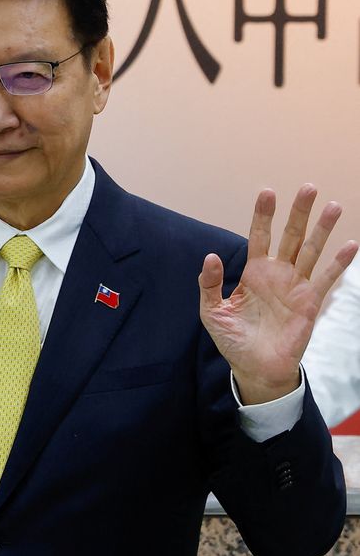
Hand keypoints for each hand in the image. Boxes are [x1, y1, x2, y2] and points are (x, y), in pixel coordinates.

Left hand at [199, 185, 357, 403]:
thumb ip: (210, 284)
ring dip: (322, 229)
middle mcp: (277, 274)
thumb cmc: (233, 339)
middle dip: (298, 212)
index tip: (267, 192)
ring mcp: (296, 286)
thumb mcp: (212, 311)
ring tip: (333, 206)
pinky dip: (339, 262)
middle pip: (289, 236)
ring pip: (311, 251)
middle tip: (308, 187)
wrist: (255, 368)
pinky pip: (327, 278)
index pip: (259, 236)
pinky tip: (350, 245)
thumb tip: (210, 256)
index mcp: (253, 272)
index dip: (263, 215)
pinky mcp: (311, 302)